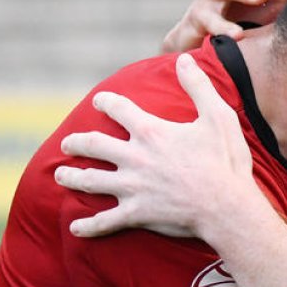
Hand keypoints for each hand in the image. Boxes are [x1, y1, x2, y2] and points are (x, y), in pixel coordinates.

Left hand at [55, 54, 254, 238]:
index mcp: (151, 132)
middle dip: (77, 142)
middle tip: (68, 143)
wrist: (226, 206)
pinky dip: (88, 226)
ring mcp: (132, 187)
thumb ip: (198, 86)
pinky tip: (75, 227)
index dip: (106, 102)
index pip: (118, 109)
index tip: (99, 101)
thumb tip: (184, 59)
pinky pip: (104, 221)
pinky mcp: (136, 213)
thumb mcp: (218, 116)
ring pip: (90, 181)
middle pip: (93, 145)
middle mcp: (134, 157)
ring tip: (60, 175)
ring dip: (71, 177)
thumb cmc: (225, 161)